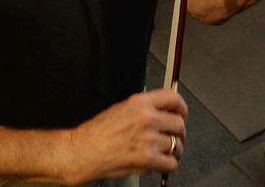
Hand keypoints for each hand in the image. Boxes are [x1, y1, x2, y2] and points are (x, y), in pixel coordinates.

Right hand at [66, 89, 186, 182]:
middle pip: (179, 124)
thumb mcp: (120, 109)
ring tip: (165, 153)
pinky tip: (161, 164)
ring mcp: (148, 139)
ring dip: (174, 151)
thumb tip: (162, 112)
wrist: (82, 152)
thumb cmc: (96, 133)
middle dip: (179, 133)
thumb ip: (143, 109)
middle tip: (175, 138)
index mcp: (139, 103)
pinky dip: (169, 165)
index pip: (173, 98)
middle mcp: (146, 118)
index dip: (182, 107)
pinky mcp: (147, 158)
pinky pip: (171, 163)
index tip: (182, 113)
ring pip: (177, 145)